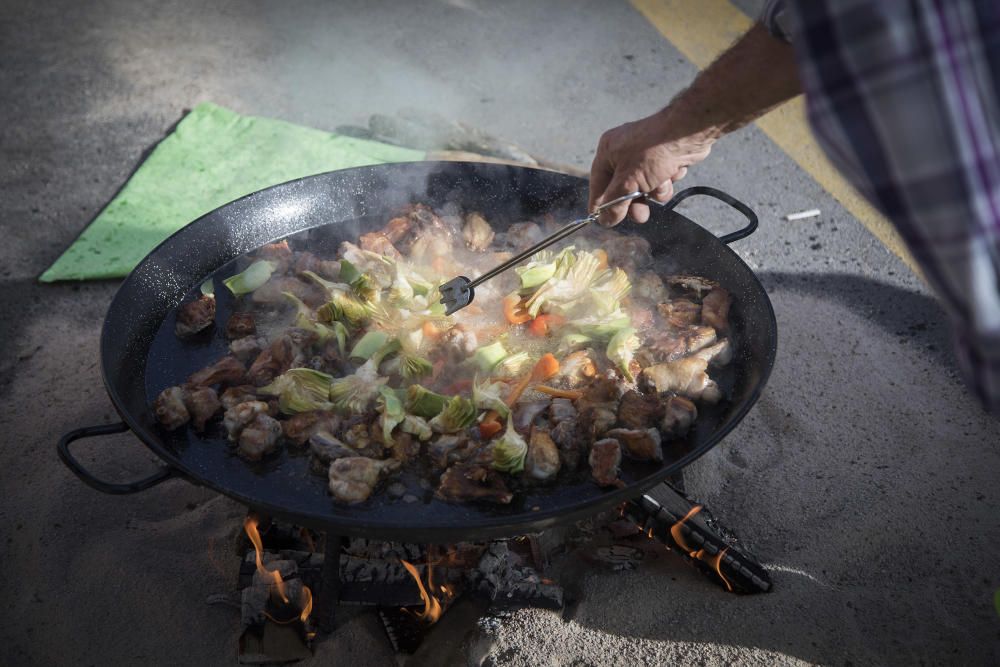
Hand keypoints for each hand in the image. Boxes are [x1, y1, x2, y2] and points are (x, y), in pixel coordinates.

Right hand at [589, 110, 713, 225]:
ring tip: (662, 185)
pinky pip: (659, 181)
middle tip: (641, 215)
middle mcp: (623, 153)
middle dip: (635, 202)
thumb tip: (605, 221)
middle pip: (622, 190)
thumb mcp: (629, 182)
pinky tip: (673, 172)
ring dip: (655, 192)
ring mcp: (644, 157)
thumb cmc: (654, 150)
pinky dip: (666, 182)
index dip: (601, 205)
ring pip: (644, 189)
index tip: (604, 221)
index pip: (598, 184)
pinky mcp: (663, 160)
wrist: (690, 133)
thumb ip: (615, 204)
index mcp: (607, 152)